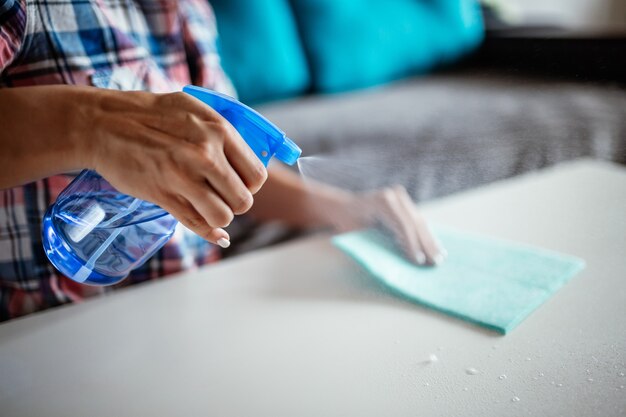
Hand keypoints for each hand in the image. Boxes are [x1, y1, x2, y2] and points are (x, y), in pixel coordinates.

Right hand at [81, 89, 267, 245]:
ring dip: (218, 216)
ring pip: (223, 217)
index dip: (248, 185)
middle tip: (219, 195)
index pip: (256, 175)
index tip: (235, 183)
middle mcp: (205, 154)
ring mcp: (183, 176)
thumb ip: (222, 134)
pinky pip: (197, 224)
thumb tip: (247, 161)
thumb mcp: (194, 109)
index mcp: (219, 130)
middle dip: (234, 203)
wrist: (102, 123)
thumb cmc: (149, 114)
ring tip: (207, 205)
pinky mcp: (163, 195)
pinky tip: (212, 232)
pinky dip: (208, 232)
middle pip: (243, 200)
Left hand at [329, 186, 445, 265]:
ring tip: (440, 258)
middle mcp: (393, 195)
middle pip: (414, 222)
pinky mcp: (405, 202)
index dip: (412, 244)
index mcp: (381, 201)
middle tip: (436, 262)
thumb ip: (377, 243)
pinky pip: (417, 221)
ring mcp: (401, 197)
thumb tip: (397, 262)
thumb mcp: (358, 234)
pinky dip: (426, 235)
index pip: (402, 224)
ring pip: (419, 222)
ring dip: (430, 240)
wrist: (344, 207)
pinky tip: (436, 247)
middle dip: (426, 244)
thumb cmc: (347, 224)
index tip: (419, 261)